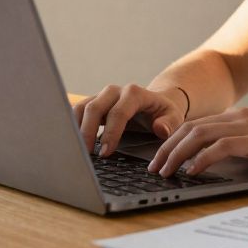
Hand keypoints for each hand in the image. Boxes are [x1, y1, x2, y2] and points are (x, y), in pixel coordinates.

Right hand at [72, 83, 186, 156]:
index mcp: (135, 93)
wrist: (157, 103)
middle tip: (88, 156)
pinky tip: (74, 143)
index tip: (106, 152)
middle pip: (95, 107)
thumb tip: (160, 129)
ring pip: (82, 108)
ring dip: (76, 129)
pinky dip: (73, 126)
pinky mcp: (94, 103)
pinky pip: (78, 111)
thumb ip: (169, 124)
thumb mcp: (174, 117)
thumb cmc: (164, 113)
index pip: (119, 112)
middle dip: (88, 132)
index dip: (111, 132)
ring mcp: (102, 96)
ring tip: (78, 151)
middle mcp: (115, 91)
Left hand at [147, 108, 247, 176]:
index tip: (161, 156)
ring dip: (176, 154)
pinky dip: (200, 159)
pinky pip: (217, 147)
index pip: (196, 125)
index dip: (174, 140)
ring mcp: (245, 125)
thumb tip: (219, 159)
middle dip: (166, 148)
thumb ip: (243, 142)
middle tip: (153, 167)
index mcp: (239, 115)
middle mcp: (237, 116)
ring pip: (197, 136)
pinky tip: (191, 172)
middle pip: (189, 128)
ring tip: (164, 172)